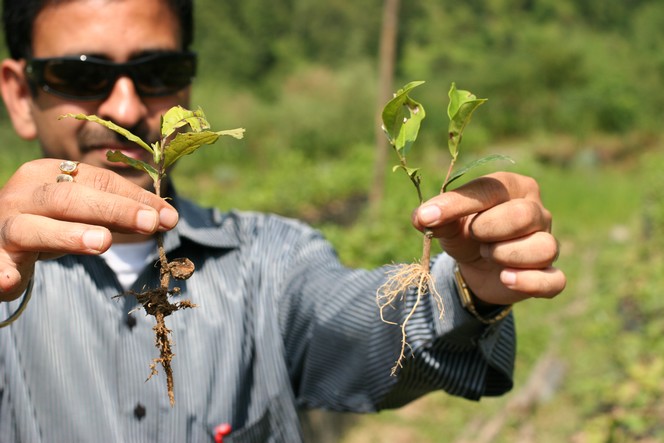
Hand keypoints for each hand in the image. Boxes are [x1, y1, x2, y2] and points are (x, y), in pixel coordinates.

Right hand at [0, 159, 178, 300]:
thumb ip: (119, 212)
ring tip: (102, 242)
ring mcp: (5, 225)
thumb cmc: (49, 222)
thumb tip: (166, 218)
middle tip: (150, 223)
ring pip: (33, 227)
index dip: (135, 197)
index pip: (98, 180)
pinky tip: (10, 280)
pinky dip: (0, 272)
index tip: (169, 216)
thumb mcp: (84, 212)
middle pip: (70, 198)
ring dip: (68, 234)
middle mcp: (25, 194)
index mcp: (49, 173)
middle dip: (114, 210)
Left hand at [412, 172, 564, 305]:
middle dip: (489, 228)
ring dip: (507, 254)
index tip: (427, 216)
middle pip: (524, 215)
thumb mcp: (447, 222)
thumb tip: (422, 217)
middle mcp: (536, 210)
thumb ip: (436, 216)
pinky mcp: (548, 274)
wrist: (475, 267)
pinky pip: (554, 280)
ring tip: (488, 254)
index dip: (458, 204)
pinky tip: (506, 278)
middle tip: (475, 236)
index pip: (490, 189)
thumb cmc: (465, 232)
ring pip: (544, 247)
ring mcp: (548, 241)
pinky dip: (529, 282)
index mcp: (512, 186)